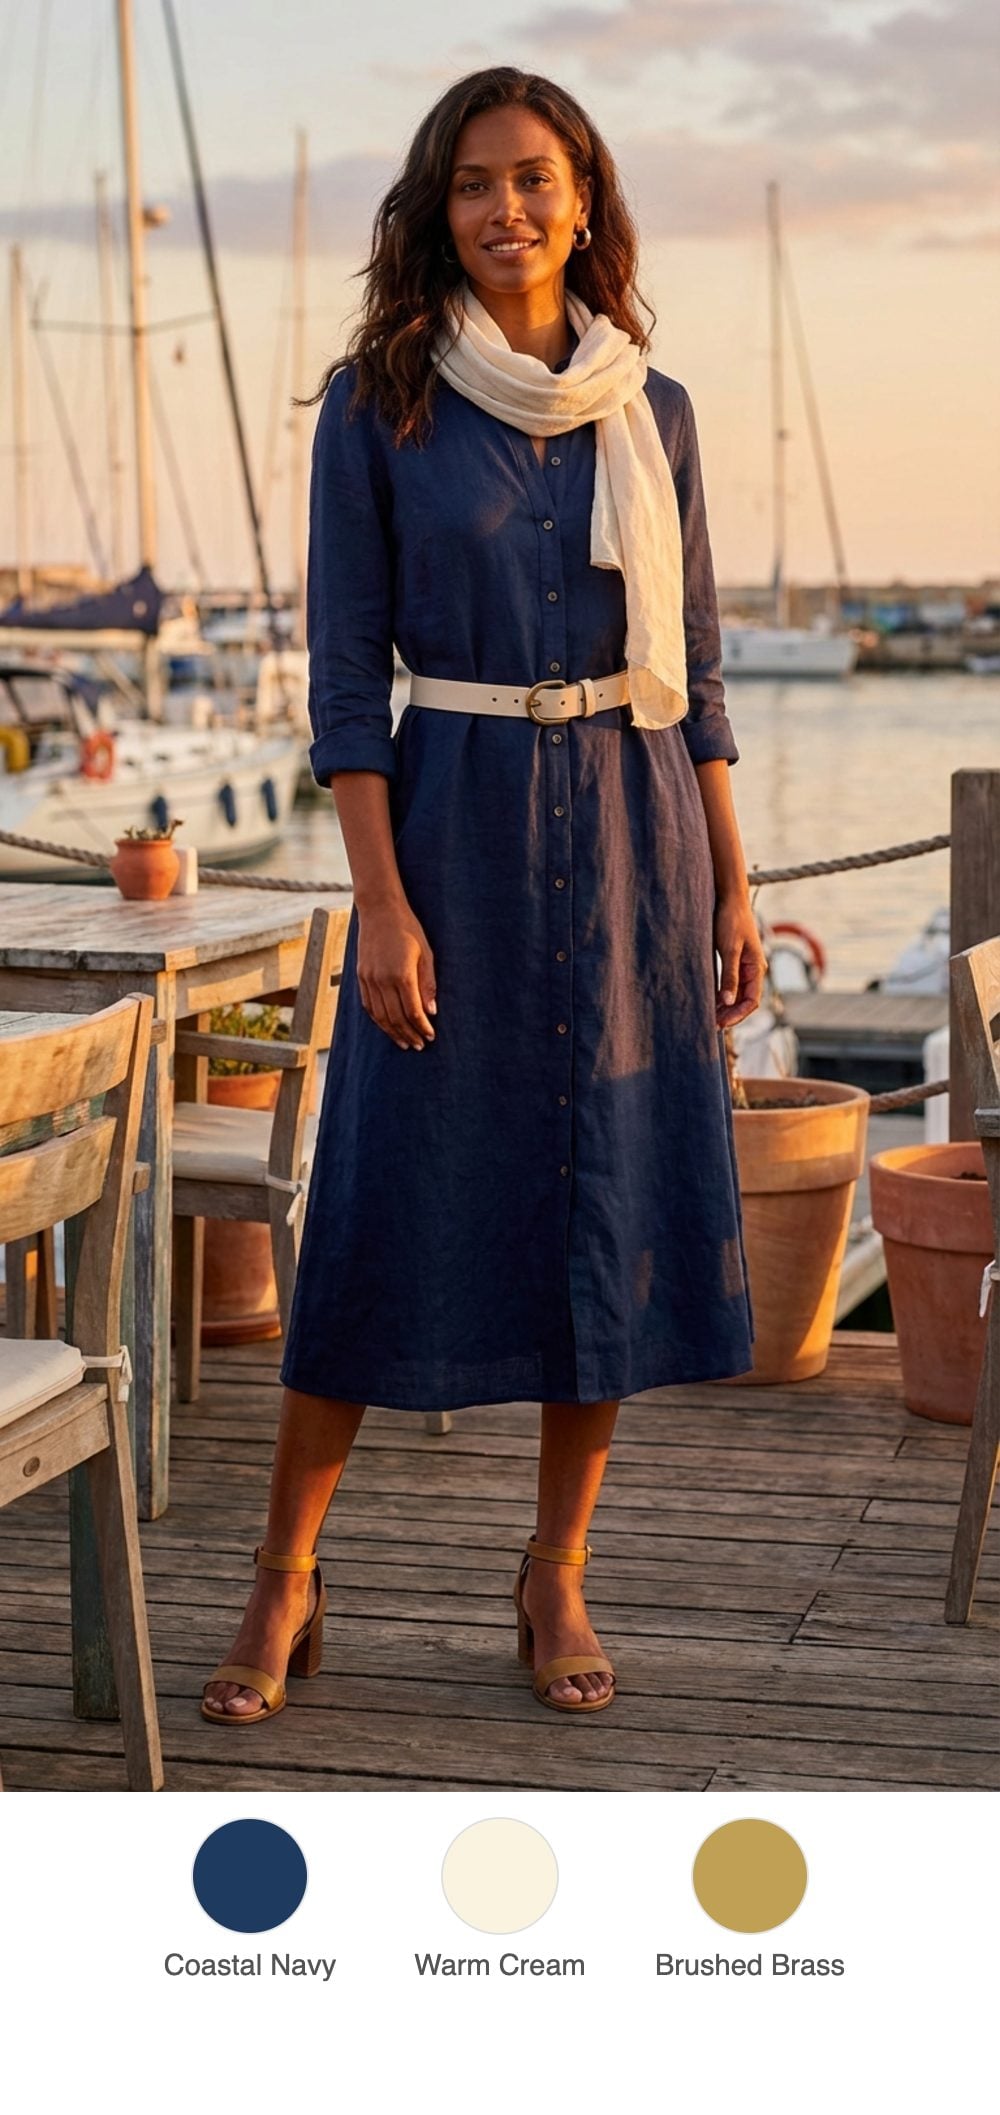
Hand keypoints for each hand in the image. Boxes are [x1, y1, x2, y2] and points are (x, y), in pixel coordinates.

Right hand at [356, 901, 437, 1049]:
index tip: (431, 1036)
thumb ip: (428, 984)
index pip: (413, 1011)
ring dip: (393, 1032)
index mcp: (401, 974)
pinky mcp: (360, 976)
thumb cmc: (408, 929)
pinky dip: (378, 1020)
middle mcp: (382, 980)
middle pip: (395, 1018)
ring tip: (405, 1043)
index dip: (422, 1027)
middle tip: (419, 1045)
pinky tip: (388, 1027)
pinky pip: (368, 1006)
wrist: (379, 910)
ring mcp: (369, 979)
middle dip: (409, 1034)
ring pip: (380, 1016)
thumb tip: (431, 1012)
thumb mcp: (426, 954)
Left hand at [713, 892, 766, 1029]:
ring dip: (726, 1006)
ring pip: (737, 993)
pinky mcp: (734, 960)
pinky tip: (710, 1000)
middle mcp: (753, 970)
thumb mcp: (729, 949)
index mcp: (756, 968)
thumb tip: (728, 1001)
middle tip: (712, 1024)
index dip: (738, 1015)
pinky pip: (730, 984)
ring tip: (710, 1016)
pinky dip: (722, 994)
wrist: (729, 898)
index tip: (722, 1023)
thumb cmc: (731, 920)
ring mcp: (744, 966)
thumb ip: (729, 975)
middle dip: (731, 1014)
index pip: (752, 1000)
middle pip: (745, 1000)